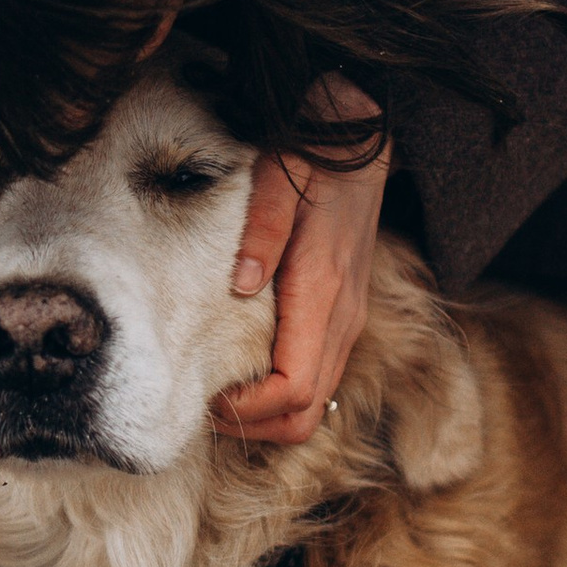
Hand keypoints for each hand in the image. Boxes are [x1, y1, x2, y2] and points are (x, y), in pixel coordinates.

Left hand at [213, 84, 387, 446]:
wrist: (362, 141)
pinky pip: (318, 377)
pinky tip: (247, 375)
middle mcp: (342, 319)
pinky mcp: (343, 316)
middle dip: (256, 425)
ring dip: (269, 414)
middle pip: (306, 412)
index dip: (249, 408)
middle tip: (203, 407)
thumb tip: (240, 283)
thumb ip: (262, 231)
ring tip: (220, 395)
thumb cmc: (313, 160)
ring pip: (315, 402)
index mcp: (322, 293)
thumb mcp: (278, 180)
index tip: (207, 397)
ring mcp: (347, 321)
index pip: (292, 386)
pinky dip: (283, 394)